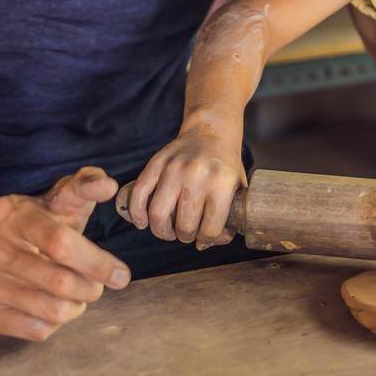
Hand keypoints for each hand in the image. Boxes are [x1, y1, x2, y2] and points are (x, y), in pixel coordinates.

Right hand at [0, 166, 130, 340]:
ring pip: (51, 311)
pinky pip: (35, 331)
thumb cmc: (38, 221)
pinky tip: (53, 306)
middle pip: (58, 282)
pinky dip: (55, 323)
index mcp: (10, 214)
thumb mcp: (59, 198)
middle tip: (97, 287)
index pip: (60, 243)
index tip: (121, 276)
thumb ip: (86, 187)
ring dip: (75, 307)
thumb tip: (108, 185)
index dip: (97, 262)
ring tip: (76, 295)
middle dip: (90, 289)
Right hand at [123, 120, 244, 247]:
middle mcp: (197, 175)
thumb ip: (228, 218)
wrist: (211, 131)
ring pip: (158, 215)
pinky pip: (139, 194)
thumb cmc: (225, 165)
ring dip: (162, 231)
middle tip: (187, 233)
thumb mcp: (237, 188)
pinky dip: (137, 213)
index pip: (210, 228)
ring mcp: (174, 168)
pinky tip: (143, 222)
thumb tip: (204, 244)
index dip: (207, 239)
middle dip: (185, 236)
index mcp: (222, 182)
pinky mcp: (156, 163)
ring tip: (168, 231)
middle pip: (184, 226)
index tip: (205, 236)